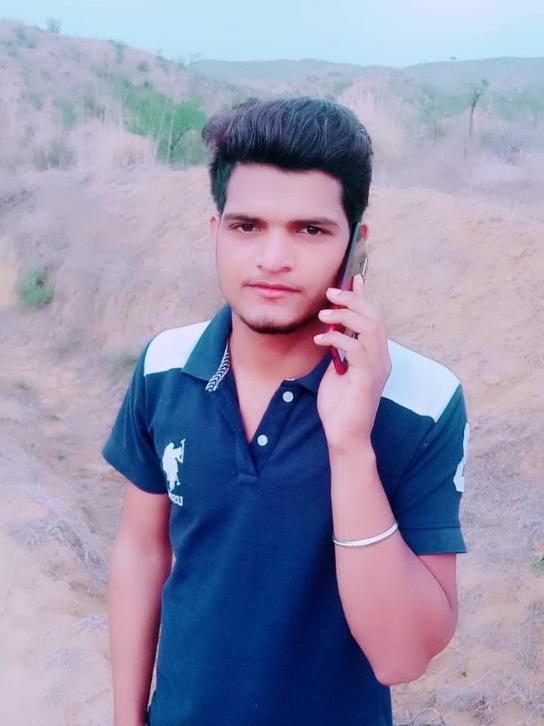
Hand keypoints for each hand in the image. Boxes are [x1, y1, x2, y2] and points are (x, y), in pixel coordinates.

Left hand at [314, 274, 391, 450]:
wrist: (345, 437)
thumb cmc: (340, 407)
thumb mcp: (338, 370)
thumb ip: (340, 350)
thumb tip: (333, 330)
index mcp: (376, 357)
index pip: (375, 319)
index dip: (364, 298)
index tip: (352, 279)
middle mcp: (382, 359)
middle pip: (375, 318)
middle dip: (353, 301)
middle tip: (331, 292)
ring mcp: (377, 369)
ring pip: (370, 329)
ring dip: (346, 316)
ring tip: (324, 313)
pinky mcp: (367, 379)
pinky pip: (356, 349)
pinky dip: (338, 338)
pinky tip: (321, 339)